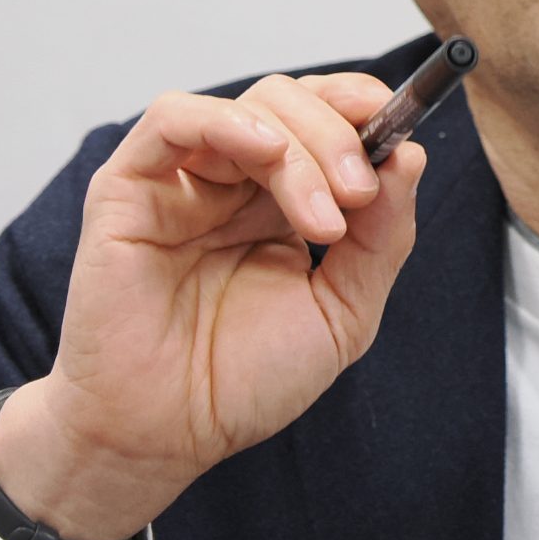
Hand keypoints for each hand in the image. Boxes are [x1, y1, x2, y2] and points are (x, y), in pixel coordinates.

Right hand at [0, 72, 422, 539]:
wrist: (167, 436)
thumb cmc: (242, 381)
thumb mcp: (342, 312)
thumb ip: (383, 237)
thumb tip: (411, 155)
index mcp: (283, 201)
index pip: (326, 117)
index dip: (363, 108)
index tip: (399, 123)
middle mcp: (234, 180)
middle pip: (295, 103)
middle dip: (341, 138)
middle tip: (360, 194)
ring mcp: (183, 180)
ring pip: (251, 107)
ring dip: (303, 146)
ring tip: (325, 217)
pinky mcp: (128, 187)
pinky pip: (172, 118)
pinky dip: (228, 120)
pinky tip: (266, 153)